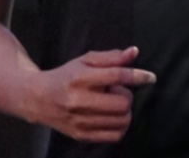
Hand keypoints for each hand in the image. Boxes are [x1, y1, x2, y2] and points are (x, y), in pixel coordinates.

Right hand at [28, 46, 156, 142]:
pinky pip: (114, 136)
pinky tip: (112, 116)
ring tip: (111, 103)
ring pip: (121, 120)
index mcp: (80, 78)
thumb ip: (111, 57)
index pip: (115, 76)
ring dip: (124, 110)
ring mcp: (80, 121)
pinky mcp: (81, 136)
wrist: (38, 99)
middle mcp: (79, 101)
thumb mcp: (85, 61)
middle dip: (127, 95)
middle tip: (116, 90)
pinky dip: (121, 126)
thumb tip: (134, 53)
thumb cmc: (66, 76)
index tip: (150, 77)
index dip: (136, 76)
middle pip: (122, 102)